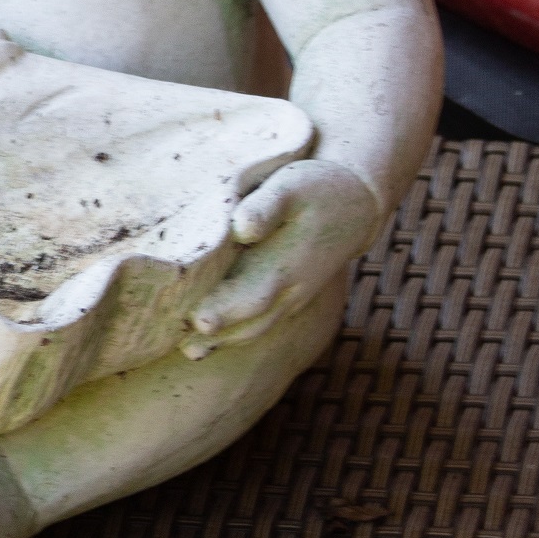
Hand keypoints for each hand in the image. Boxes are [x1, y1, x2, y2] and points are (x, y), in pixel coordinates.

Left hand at [181, 158, 377, 359]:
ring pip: (255, 328)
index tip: (198, 321)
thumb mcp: (291, 187)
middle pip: (251, 322)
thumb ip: (266, 207)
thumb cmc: (314, 190)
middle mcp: (290, 291)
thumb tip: (242, 227)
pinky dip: (234, 333)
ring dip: (223, 342)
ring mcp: (290, 300)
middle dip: (217, 336)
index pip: (253, 295)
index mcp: (287, 264)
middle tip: (184, 348)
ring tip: (188, 351)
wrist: (354, 208)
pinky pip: (259, 323)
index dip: (225, 310)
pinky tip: (208, 337)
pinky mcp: (286, 299)